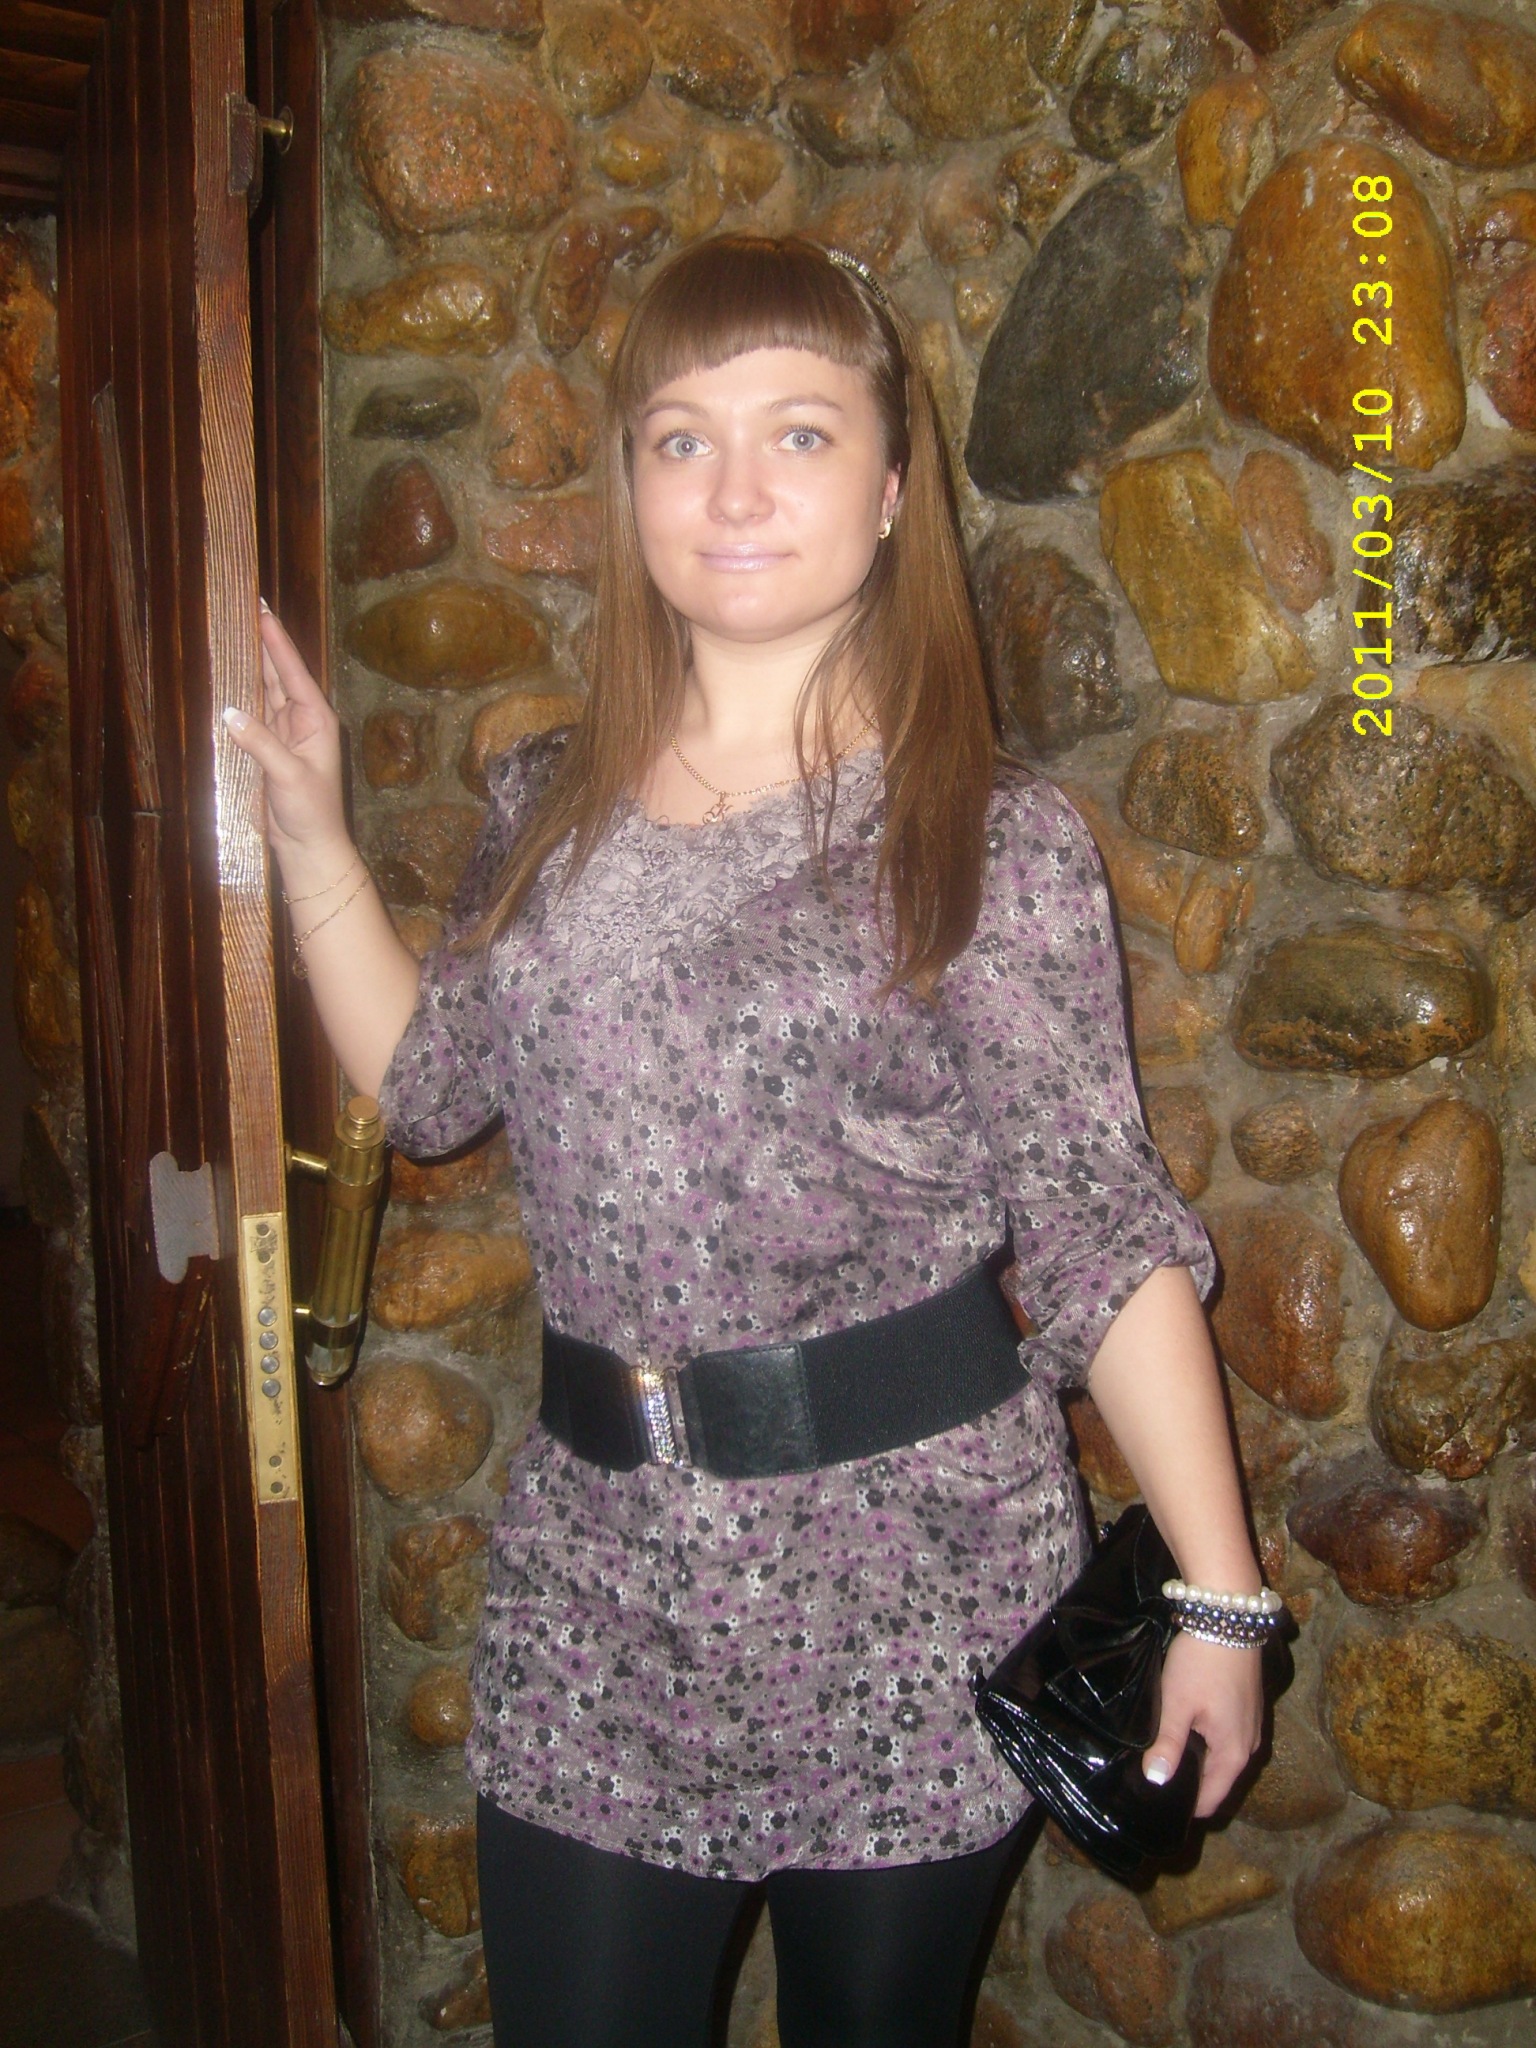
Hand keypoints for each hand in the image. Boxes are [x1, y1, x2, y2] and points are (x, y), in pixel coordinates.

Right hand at [224, 605, 349, 866]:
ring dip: (247, 665)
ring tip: (230, 632)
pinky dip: (237, 696)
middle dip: (260, 642)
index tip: (261, 609)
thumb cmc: (311, 813)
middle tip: (242, 608)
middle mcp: (300, 720)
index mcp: (316, 719)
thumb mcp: (288, 776)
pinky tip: (224, 678)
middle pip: (276, 673)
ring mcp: (283, 733)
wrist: (309, 847)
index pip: (292, 670)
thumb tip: (229, 713)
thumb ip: (260, 743)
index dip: (276, 640)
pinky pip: (250, 715)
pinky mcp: (267, 749)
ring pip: (262, 690)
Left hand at [1142, 1629, 1263, 1818]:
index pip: (1210, 1799)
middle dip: (1190, 1784)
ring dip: (1199, 1762)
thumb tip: (1155, 1781)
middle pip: (1218, 1780)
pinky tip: (1185, 1732)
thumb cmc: (1202, 1662)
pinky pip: (1227, 1738)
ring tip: (1165, 1758)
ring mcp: (1252, 1725)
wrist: (1230, 1615)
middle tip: (1154, 1780)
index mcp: (1235, 1754)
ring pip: (1222, 1758)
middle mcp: (1250, 1745)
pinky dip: (1208, 1743)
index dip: (1184, 1806)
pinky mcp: (1248, 1706)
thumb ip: (1168, 1744)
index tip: (1156, 1805)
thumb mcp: (1178, 1704)